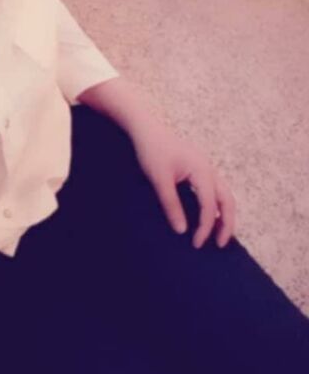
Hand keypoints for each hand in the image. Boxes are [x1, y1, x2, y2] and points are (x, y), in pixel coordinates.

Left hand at [129, 119, 236, 248]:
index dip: (205, 227)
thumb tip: (182, 230)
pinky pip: (214, 189)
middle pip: (227, 200)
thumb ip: (171, 205)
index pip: (210, 205)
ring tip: (217, 234)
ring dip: (224, 214)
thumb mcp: (159, 179)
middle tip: (220, 245)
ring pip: (224, 194)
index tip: (197, 243)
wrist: (145, 128)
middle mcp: (209, 168)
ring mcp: (205, 167)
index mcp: (202, 171)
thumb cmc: (152, 150)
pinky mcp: (198, 167)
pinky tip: (207, 214)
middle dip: (227, 223)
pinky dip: (216, 204)